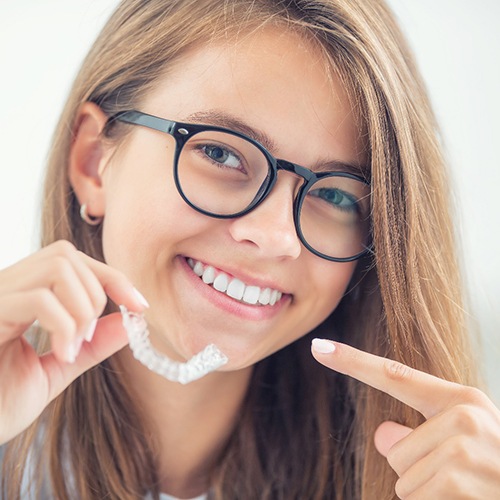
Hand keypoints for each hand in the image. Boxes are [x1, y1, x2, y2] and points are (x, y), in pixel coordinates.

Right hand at [0, 240, 147, 444]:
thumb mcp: (58, 368)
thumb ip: (93, 343)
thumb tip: (131, 321)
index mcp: (19, 294)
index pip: (71, 260)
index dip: (111, 277)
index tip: (140, 306)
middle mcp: (4, 287)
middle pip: (67, 255)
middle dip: (96, 294)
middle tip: (87, 339)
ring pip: (57, 267)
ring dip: (81, 309)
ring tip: (72, 348)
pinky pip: (38, 298)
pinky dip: (64, 325)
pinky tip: (61, 354)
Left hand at [311, 338, 499, 498]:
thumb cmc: (493, 473)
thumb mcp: (460, 445)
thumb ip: (418, 432)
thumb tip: (383, 434)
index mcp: (460, 400)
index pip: (394, 375)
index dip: (352, 361)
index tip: (318, 346)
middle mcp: (465, 415)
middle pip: (395, 449)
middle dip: (417, 474)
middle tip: (460, 479)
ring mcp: (465, 447)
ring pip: (404, 479)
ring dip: (429, 495)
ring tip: (467, 492)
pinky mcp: (460, 479)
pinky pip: (415, 499)